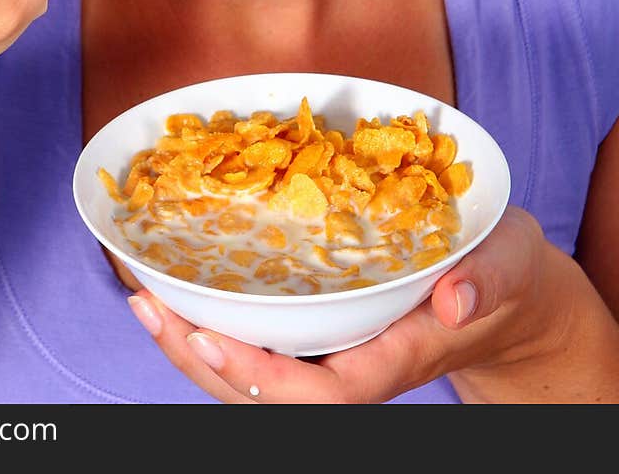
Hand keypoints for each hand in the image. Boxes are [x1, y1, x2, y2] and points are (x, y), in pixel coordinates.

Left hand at [128, 207, 590, 402]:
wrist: (509, 293)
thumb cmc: (506, 271)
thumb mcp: (510, 262)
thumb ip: (489, 278)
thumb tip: (452, 299)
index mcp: (399, 353)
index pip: (324, 391)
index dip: (260, 377)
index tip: (206, 339)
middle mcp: (358, 362)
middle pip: (270, 394)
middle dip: (202, 362)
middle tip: (149, 310)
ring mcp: (338, 351)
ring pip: (257, 375)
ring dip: (195, 345)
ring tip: (143, 302)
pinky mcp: (326, 330)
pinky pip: (264, 343)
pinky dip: (217, 322)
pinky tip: (180, 292)